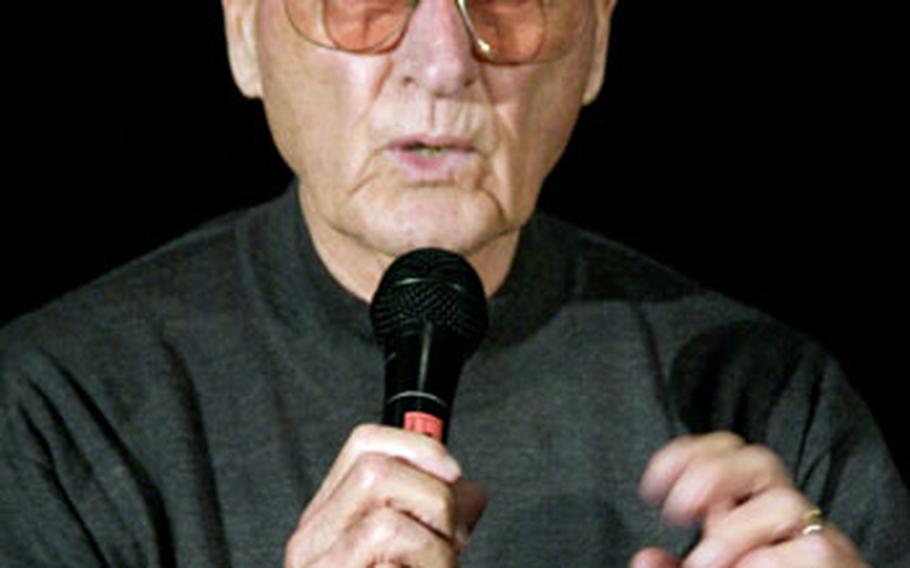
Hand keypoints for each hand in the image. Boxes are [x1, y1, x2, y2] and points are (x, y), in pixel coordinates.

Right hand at [284, 424, 486, 566]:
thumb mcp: (423, 555)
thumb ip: (440, 520)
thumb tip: (469, 489)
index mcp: (332, 519)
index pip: (363, 444)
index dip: (417, 445)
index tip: (451, 473)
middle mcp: (313, 540)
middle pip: (376, 469)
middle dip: (433, 498)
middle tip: (447, 539)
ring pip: (386, 515)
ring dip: (435, 544)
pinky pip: (394, 553)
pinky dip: (430, 565)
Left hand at [632, 432, 867, 567]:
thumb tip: (645, 558)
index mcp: (751, 505)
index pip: (727, 452)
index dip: (688, 455)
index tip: (652, 487)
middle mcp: (784, 513)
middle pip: (760, 460)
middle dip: (712, 475)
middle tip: (677, 514)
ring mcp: (816, 536)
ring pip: (785, 503)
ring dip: (735, 532)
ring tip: (704, 564)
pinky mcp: (839, 564)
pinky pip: (813, 550)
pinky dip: (771, 562)